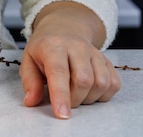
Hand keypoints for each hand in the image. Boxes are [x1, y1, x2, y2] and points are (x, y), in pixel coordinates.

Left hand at [19, 1, 120, 118]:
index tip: (62, 114)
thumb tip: (31, 101)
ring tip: (75, 94)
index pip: (59, 72)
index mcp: (53, 46)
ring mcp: (95, 53)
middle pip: (84, 80)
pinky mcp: (107, 60)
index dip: (61, 95)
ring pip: (101, 83)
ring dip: (89, 98)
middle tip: (64, 100)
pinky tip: (90, 91)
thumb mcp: (28, 60)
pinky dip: (103, 94)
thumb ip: (30, 81)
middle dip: (74, 99)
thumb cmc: (44, 48)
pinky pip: (114, 84)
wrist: (64, 29)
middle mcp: (77, 47)